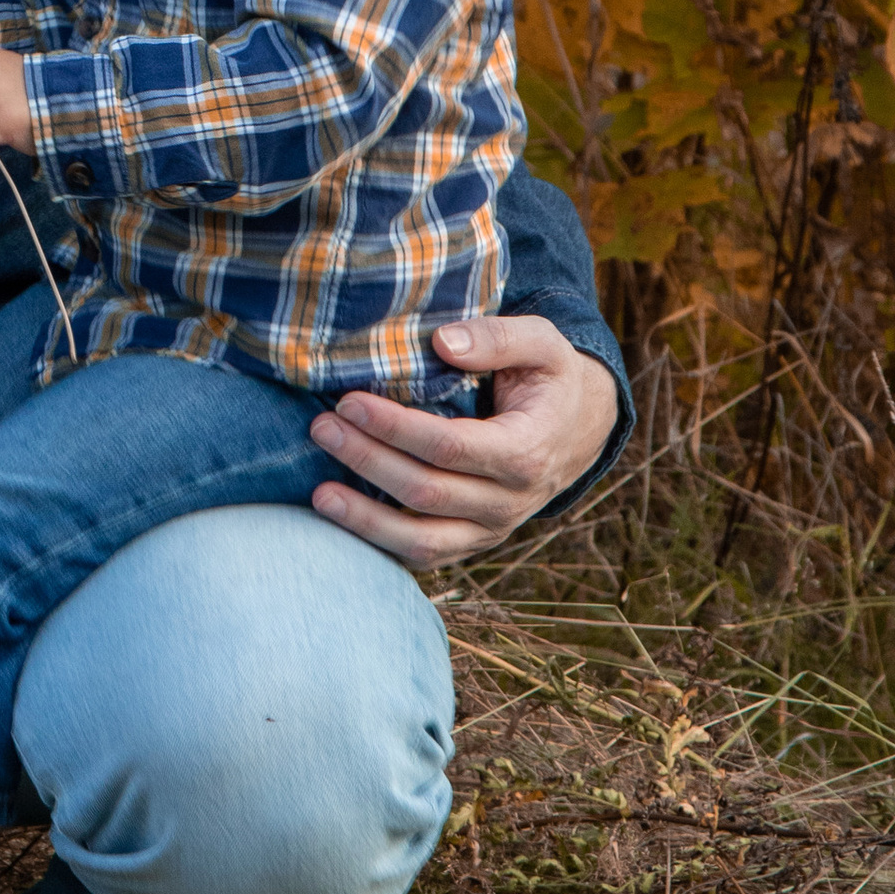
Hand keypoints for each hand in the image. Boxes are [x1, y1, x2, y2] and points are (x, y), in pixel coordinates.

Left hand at [309, 314, 620, 571]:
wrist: (576, 429)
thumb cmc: (549, 377)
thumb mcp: (542, 342)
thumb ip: (497, 336)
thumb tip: (442, 343)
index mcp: (525, 451)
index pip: (450, 447)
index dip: (395, 427)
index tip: (350, 401)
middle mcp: (510, 501)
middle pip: (427, 492)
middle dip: (368, 461)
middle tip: (321, 427)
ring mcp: (491, 530)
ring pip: (422, 541)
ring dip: (366, 519)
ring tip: (318, 494)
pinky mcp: (472, 542)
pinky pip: (423, 557)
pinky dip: (379, 544)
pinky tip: (340, 522)